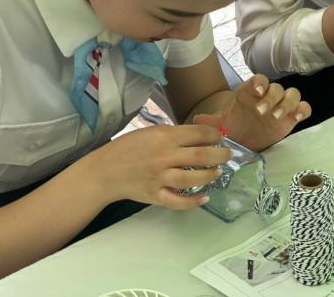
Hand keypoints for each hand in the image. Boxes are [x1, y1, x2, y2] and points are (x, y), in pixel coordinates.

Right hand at [94, 123, 228, 209]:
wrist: (106, 171)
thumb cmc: (130, 147)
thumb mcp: (152, 131)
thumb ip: (175, 133)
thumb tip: (201, 134)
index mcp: (165, 137)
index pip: (198, 134)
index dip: (214, 135)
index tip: (220, 138)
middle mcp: (164, 157)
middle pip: (201, 156)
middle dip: (220, 155)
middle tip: (227, 155)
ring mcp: (160, 178)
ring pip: (193, 179)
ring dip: (210, 175)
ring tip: (217, 172)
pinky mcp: (155, 196)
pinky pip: (178, 202)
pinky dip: (194, 202)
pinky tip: (204, 198)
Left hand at [206, 74, 311, 151]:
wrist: (245, 140)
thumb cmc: (235, 127)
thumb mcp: (221, 124)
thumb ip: (211, 121)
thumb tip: (196, 119)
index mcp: (252, 92)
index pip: (259, 79)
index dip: (260, 83)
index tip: (256, 92)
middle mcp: (268, 96)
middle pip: (277, 88)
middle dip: (271, 98)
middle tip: (262, 113)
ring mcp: (282, 106)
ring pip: (293, 94)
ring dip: (287, 103)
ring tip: (276, 117)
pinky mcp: (293, 117)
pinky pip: (304, 108)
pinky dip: (302, 110)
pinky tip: (296, 118)